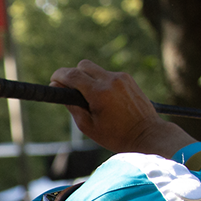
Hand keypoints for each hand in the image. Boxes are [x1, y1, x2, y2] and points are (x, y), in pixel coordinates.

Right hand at [50, 60, 193, 157]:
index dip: (58, 76)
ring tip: (89, 98)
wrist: (146, 134)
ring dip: (87, 78)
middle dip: (72, 75)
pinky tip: (104, 98)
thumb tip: (57, 86)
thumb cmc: (115, 135)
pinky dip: (100, 82)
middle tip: (70, 90)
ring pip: (95, 68)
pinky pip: (107, 74)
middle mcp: (110, 80)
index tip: (53, 81)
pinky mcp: (128, 79)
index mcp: (99, 93)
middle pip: (82, 65)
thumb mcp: (87, 126)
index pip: (72, 74)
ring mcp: (121, 77)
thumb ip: (71, 105)